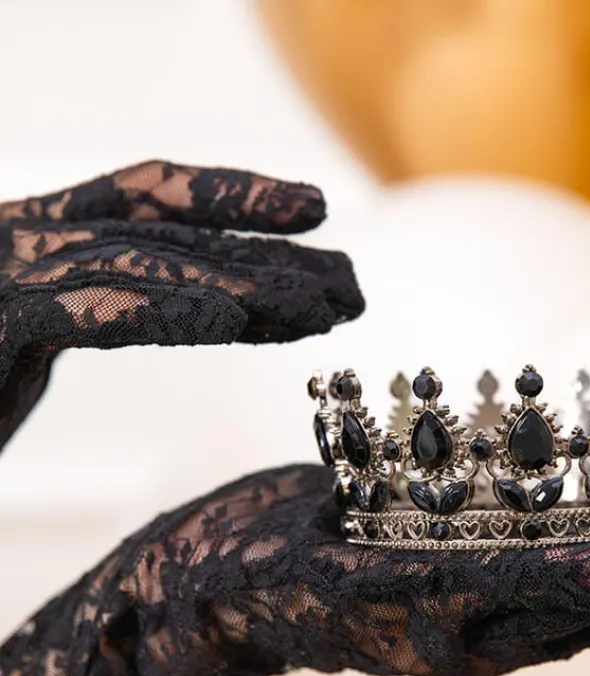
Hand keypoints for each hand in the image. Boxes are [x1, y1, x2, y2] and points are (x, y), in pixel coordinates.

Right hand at [0, 160, 363, 447]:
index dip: (237, 208)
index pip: (149, 211)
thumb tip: (185, 307)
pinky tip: (243, 320)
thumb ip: (95, 312)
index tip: (316, 226)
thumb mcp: (21, 348)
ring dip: (245, 281)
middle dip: (266, 251)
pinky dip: (168, 308)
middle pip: (163, 226)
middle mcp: (16, 243)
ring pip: (141, 258)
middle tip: (351, 280)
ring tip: (329, 304)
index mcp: (34, 249)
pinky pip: (86, 305)